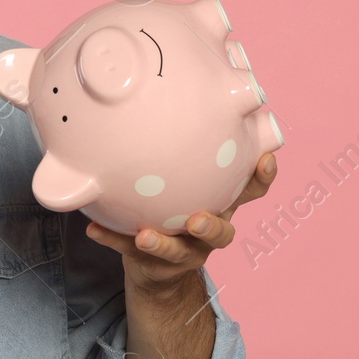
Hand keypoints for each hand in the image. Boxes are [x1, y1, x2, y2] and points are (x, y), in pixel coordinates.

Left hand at [85, 151, 277, 292]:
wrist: (157, 266)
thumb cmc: (174, 207)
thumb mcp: (185, 179)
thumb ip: (181, 148)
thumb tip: (155, 93)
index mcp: (221, 205)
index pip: (251, 191)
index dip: (262, 177)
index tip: (265, 158)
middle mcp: (209, 231)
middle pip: (223, 234)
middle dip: (212, 227)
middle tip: (196, 219)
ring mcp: (184, 253)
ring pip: (181, 253)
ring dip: (163, 245)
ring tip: (145, 236)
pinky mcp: (156, 266)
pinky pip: (130, 253)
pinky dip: (113, 240)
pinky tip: (94, 230)